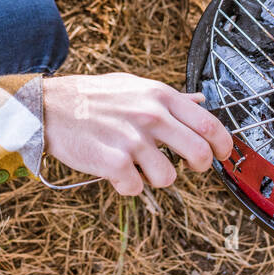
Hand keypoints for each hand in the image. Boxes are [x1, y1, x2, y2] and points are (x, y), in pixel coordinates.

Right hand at [42, 73, 232, 194]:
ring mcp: (132, 139)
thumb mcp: (134, 86)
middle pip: (198, 154)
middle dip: (198, 167)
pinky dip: (126, 185)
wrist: (50, 106)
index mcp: (160, 96)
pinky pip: (135, 188)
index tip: (220, 154)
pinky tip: (115, 170)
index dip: (222, 145)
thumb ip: (169, 97)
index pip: (209, 124)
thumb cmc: (93, 97)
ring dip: (154, 177)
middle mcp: (150, 116)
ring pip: (168, 178)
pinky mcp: (113, 162)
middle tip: (186, 166)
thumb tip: (200, 101)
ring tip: (137, 164)